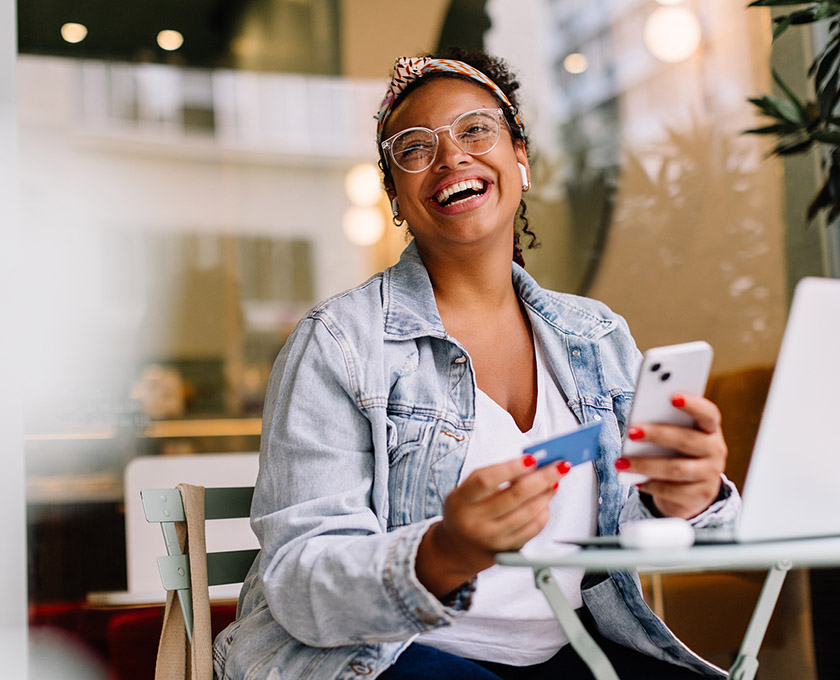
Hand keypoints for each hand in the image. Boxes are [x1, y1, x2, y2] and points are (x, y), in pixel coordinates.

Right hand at [416, 455, 568, 597]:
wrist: (456, 549)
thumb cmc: (466, 511)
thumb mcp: (467, 491)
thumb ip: (493, 477)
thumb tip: (531, 464)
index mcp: (461, 501)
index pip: (485, 480)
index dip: (510, 468)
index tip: (532, 459)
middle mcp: (475, 521)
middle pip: (514, 496)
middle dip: (541, 478)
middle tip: (559, 466)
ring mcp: (492, 538)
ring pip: (528, 513)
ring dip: (546, 494)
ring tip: (554, 481)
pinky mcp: (506, 551)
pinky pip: (532, 530)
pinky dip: (543, 513)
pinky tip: (545, 502)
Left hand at [615, 393, 727, 518]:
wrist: (691, 490)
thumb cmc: (676, 452)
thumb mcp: (674, 436)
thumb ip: (663, 425)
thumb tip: (637, 423)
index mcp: (710, 429)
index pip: (708, 413)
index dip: (693, 404)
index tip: (672, 396)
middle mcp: (715, 449)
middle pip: (687, 440)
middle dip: (657, 434)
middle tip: (631, 431)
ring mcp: (710, 474)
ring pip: (677, 468)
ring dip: (645, 464)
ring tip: (621, 462)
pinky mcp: (700, 495)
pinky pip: (673, 491)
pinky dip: (651, 485)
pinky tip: (635, 480)